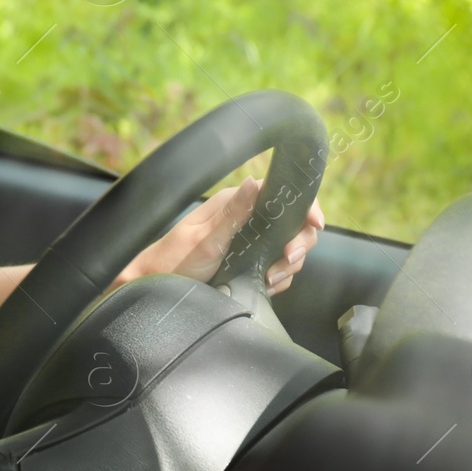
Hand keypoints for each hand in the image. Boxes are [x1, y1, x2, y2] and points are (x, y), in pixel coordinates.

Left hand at [114, 176, 325, 294]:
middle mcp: (245, 220)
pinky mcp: (250, 264)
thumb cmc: (175, 260)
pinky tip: (266, 285)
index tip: (315, 224)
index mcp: (234, 205)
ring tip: (270, 278)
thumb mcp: (205, 239)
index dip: (305, 208)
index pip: (281, 195)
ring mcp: (250, 243)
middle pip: (293, 225)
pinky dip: (279, 279)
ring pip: (289, 249)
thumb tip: (255, 182)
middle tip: (287, 258)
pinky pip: (278, 269)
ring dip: (288, 265)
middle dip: (299, 243)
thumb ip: (233, 213)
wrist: (157, 287)